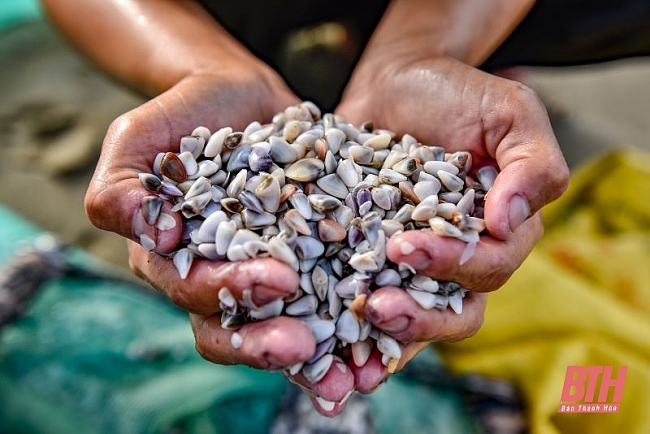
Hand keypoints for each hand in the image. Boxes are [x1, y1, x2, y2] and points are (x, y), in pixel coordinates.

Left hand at [333, 54, 568, 398]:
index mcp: (498, 235)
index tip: (406, 246)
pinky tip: (321, 349)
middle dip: (416, 317)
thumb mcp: (511, 114)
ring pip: (408, 320)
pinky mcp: (367, 260)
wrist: (396, 83)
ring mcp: (410, 266)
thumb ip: (533, 166)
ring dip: (380, 343)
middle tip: (376, 307)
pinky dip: (346, 331)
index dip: (452, 265)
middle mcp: (458, 260)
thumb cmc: (459, 94)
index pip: (488, 268)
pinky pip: (362, 303)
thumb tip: (508, 223)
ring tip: (347, 357)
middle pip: (452, 312)